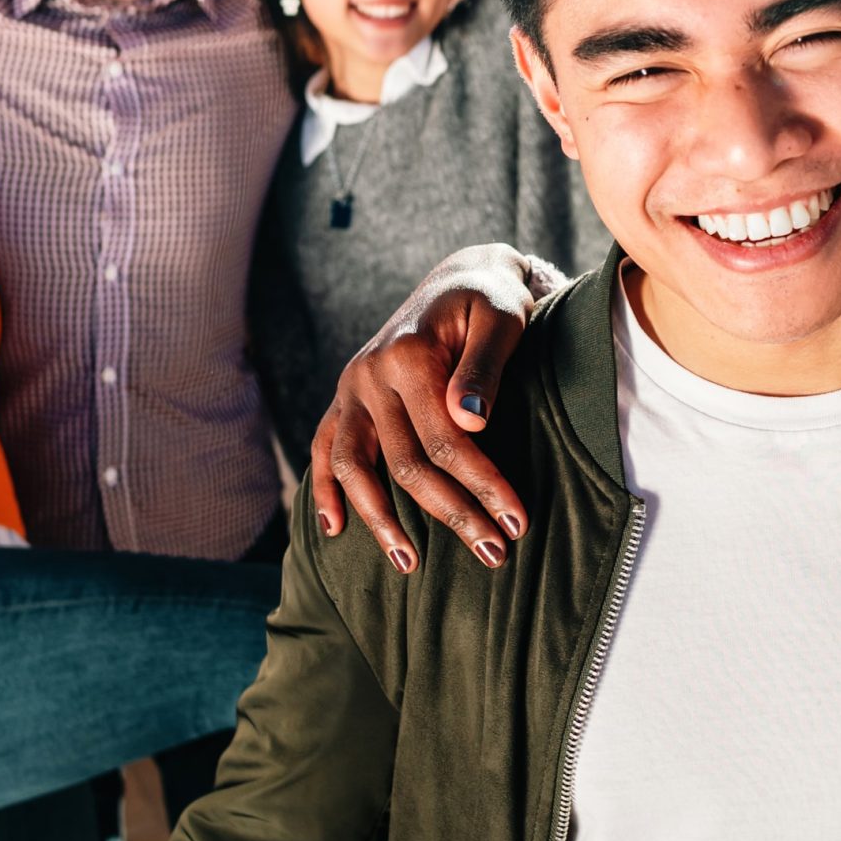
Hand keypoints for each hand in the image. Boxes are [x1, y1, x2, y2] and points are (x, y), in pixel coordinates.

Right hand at [309, 244, 543, 572]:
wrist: (461, 275)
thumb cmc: (490, 299)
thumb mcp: (501, 319)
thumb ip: (485, 368)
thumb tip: (471, 422)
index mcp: (408, 357)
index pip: (447, 441)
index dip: (483, 485)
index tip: (517, 523)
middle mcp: (369, 375)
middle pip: (407, 464)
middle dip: (452, 513)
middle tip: (494, 553)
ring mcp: (351, 388)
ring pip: (356, 468)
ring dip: (381, 521)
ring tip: (411, 565)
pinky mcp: (346, 397)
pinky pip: (325, 448)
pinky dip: (324, 490)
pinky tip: (334, 531)